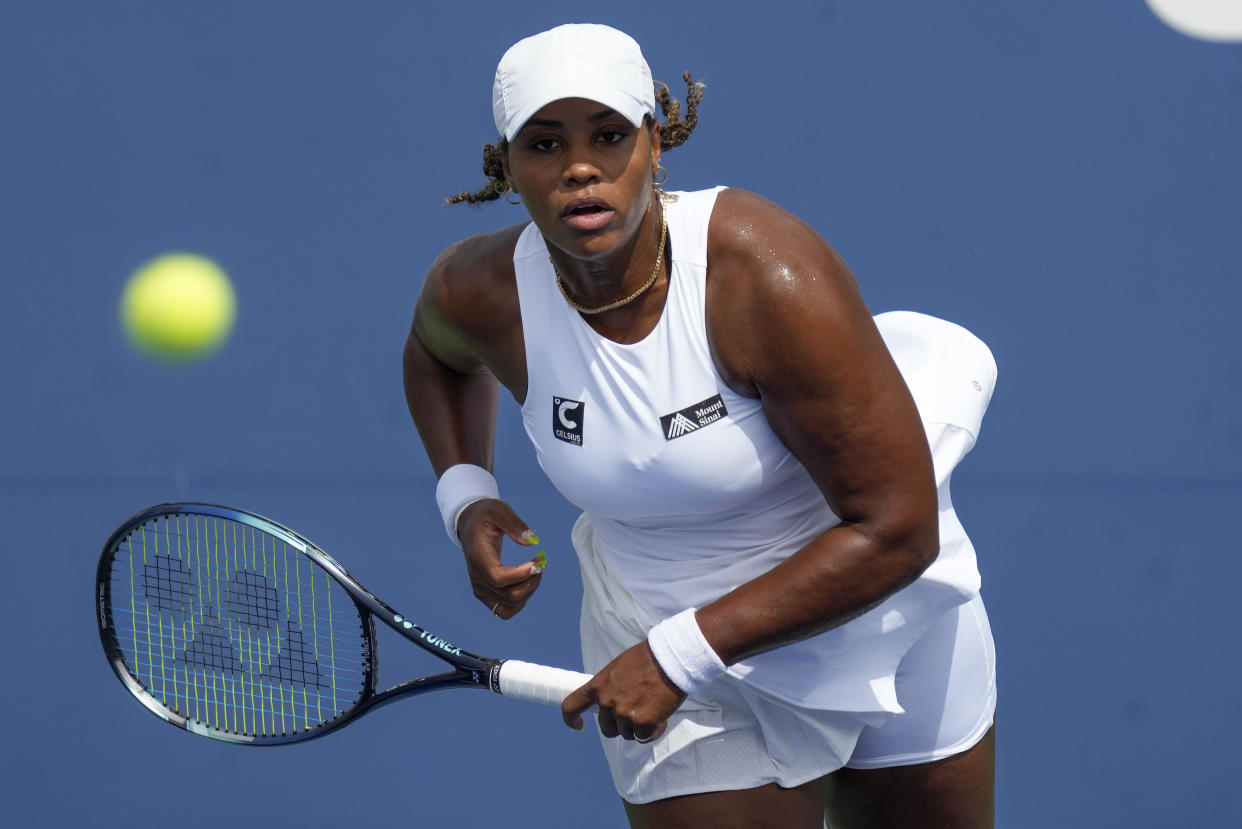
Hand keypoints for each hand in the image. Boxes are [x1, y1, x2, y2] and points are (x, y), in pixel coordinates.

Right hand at [457, 499, 543, 618]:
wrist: (470, 525)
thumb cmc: (485, 516)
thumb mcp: (499, 510)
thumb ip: (515, 525)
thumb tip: (532, 541)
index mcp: (478, 556)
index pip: (498, 578)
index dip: (521, 575)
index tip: (537, 562)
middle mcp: (476, 577)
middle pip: (509, 595)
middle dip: (532, 581)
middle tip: (541, 562)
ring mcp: (480, 589)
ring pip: (510, 605)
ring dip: (529, 591)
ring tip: (536, 571)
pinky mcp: (485, 594)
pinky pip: (505, 610)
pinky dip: (520, 601)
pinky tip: (527, 582)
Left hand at [561, 641, 685, 741]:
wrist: (670, 658)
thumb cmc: (648, 658)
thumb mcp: (619, 668)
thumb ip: (611, 685)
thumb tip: (613, 698)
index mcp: (598, 685)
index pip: (571, 706)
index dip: (571, 719)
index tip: (579, 725)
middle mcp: (607, 702)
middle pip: (607, 728)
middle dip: (620, 726)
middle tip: (636, 714)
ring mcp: (623, 714)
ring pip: (628, 734)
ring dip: (639, 727)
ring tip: (653, 709)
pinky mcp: (642, 723)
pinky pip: (644, 737)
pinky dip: (653, 731)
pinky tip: (661, 718)